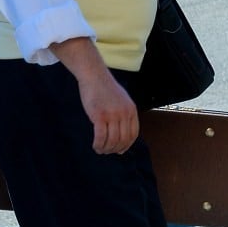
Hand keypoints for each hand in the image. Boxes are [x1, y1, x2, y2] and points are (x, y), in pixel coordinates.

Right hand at [50, 37, 138, 154]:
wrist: (94, 75)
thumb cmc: (105, 87)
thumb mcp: (122, 99)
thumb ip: (124, 114)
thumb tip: (123, 136)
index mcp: (131, 110)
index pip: (133, 134)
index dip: (127, 145)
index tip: (120, 150)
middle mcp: (124, 114)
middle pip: (123, 140)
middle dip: (115, 149)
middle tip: (107, 152)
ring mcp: (112, 115)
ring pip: (112, 141)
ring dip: (105, 149)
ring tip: (99, 149)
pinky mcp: (100, 116)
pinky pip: (101, 137)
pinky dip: (98, 144)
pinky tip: (95, 146)